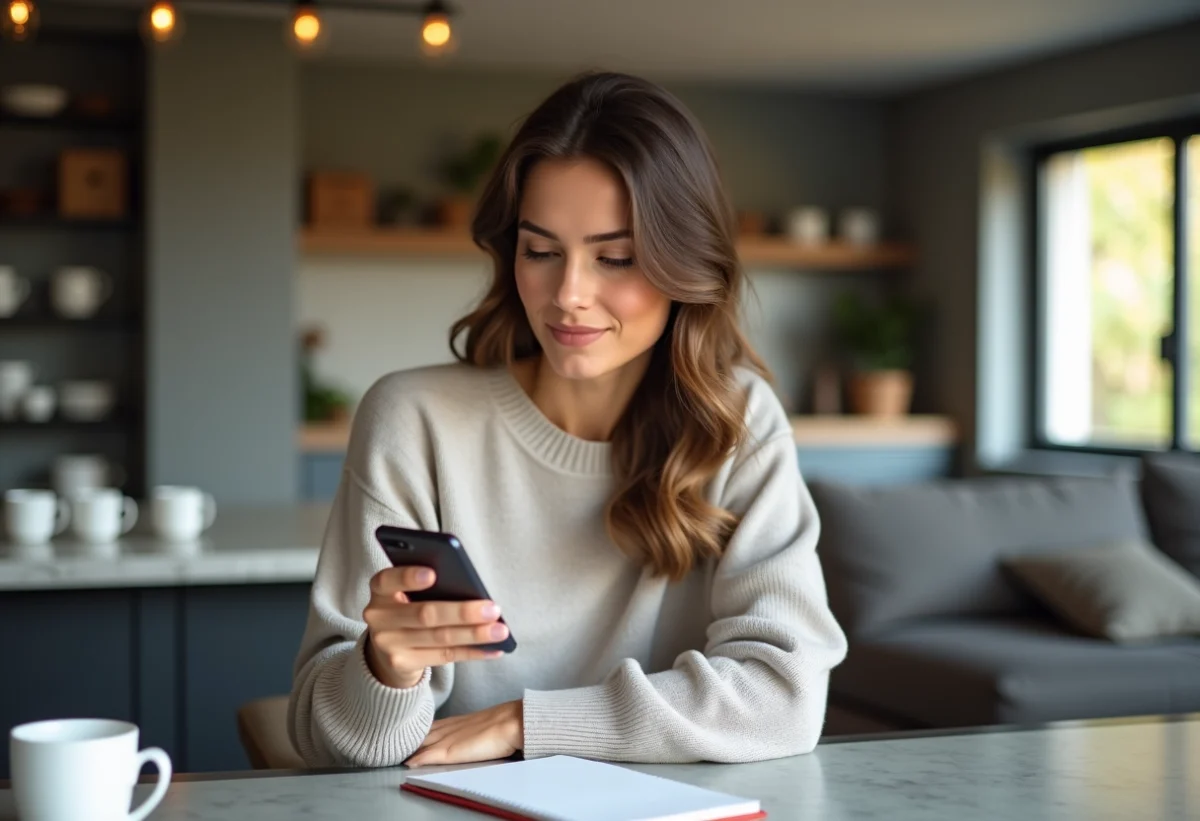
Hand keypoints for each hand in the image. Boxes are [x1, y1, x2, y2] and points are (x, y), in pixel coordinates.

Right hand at [362, 566, 508, 689]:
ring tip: (501, 630)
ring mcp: (388, 644)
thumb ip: (429, 587)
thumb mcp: (408, 594)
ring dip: (474, 634)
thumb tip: (472, 590)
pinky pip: (444, 656)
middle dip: (462, 612)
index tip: (434, 573)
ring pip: (439, 637)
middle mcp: (379, 617)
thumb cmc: (409, 608)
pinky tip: (494, 648)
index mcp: (380, 590)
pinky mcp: (402, 664)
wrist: (387, 650)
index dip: (408, 577)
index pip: (387, 580)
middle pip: (424, 614)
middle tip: (493, 609)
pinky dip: (472, 652)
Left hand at [406, 700, 523, 766]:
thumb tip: (477, 734)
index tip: (408, 734)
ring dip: (411, 748)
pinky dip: (419, 759)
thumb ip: (474, 727)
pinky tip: (409, 763)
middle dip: (410, 739)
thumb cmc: (506, 722)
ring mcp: (449, 738)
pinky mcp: (452, 751)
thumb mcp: (485, 722)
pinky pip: (430, 755)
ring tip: (397, 754)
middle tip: (396, 744)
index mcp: (458, 721)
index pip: (432, 726)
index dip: (419, 731)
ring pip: (423, 742)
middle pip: (424, 734)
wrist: (513, 722)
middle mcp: (450, 727)